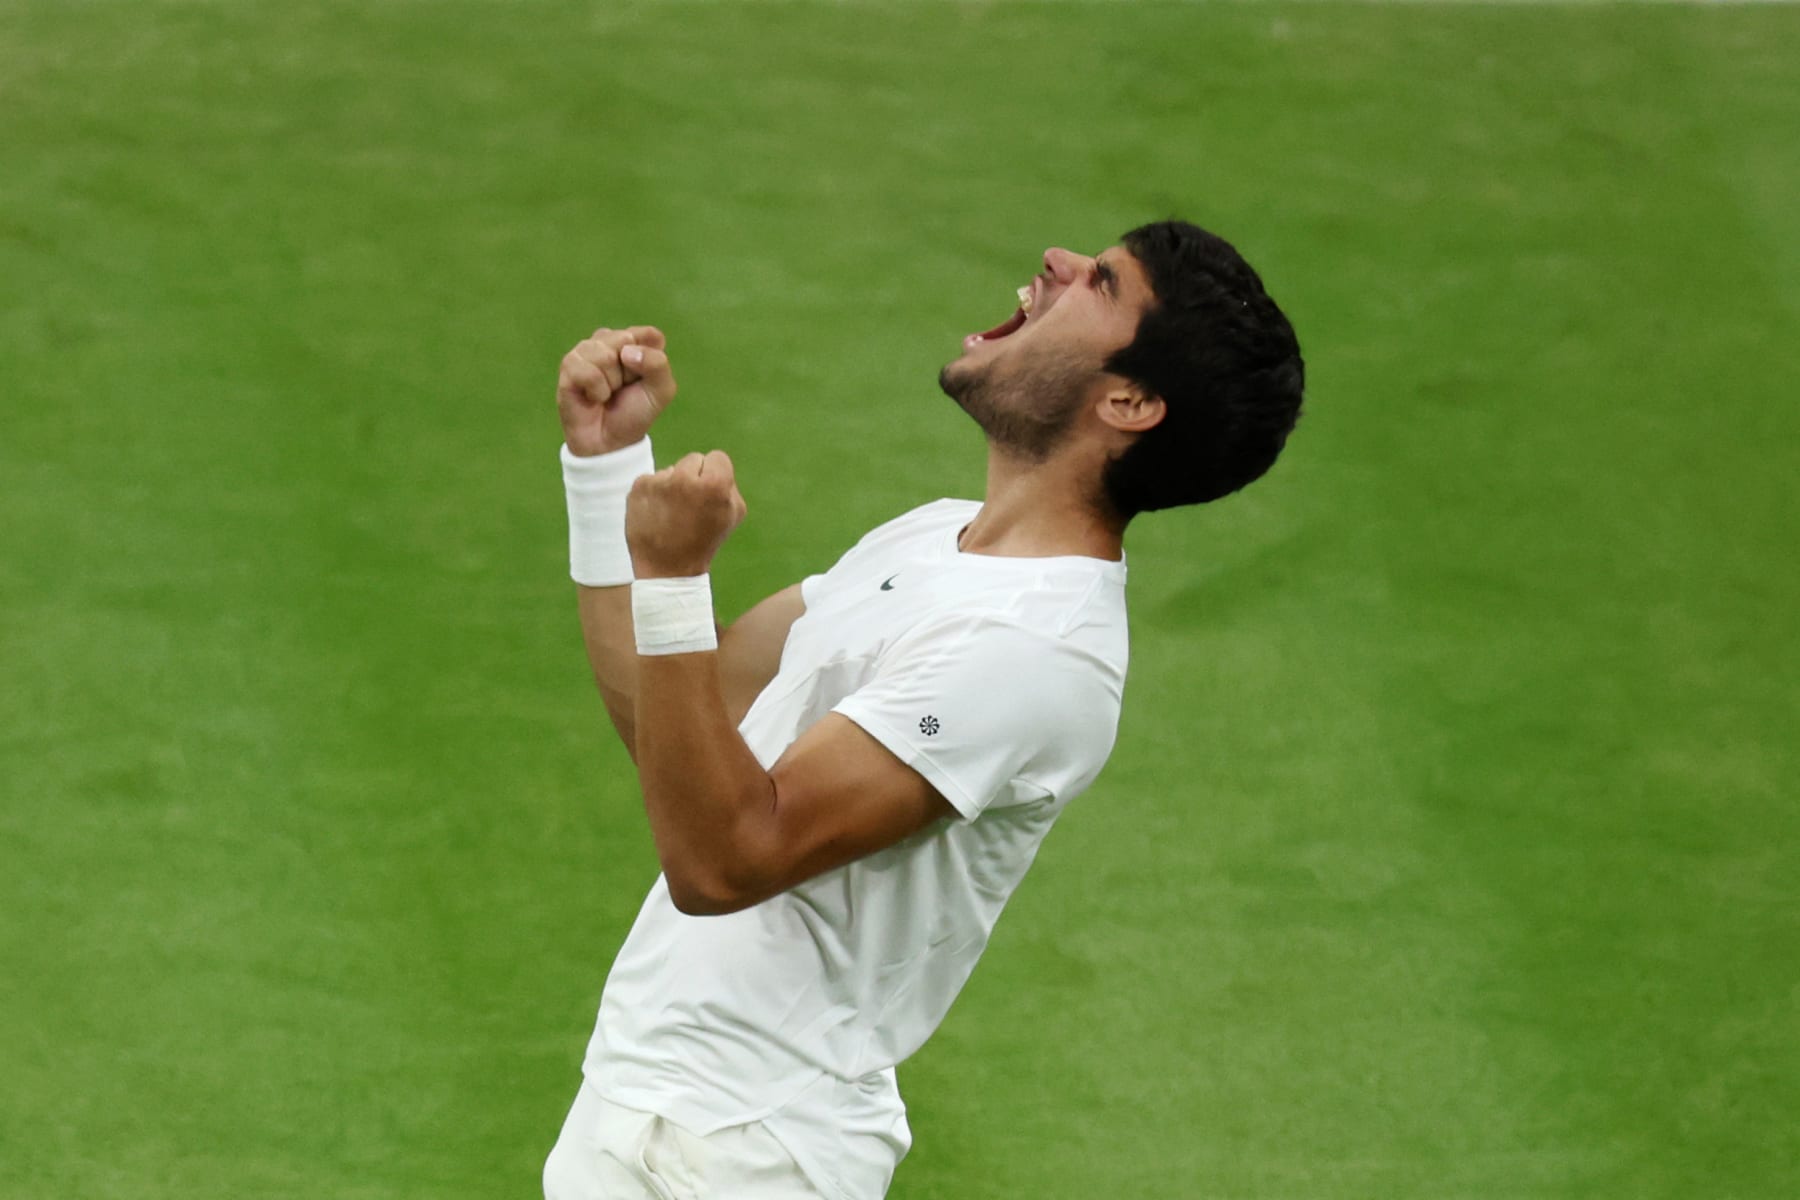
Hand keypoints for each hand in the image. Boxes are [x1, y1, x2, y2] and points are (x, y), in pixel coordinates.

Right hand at [557, 325, 675, 456]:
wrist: (610, 442)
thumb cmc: (635, 413)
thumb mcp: (661, 391)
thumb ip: (657, 364)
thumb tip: (626, 351)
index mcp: (635, 342)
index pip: (649, 335)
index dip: (649, 361)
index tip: (643, 381)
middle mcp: (610, 340)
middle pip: (625, 339)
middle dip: (629, 372)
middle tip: (622, 388)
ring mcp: (587, 350)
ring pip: (604, 355)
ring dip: (611, 382)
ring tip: (607, 394)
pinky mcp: (569, 365)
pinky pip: (587, 370)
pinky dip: (596, 390)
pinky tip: (593, 397)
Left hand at [626, 451, 747, 578]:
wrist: (667, 569)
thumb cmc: (704, 541)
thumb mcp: (733, 514)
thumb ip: (728, 484)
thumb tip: (711, 466)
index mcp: (714, 484)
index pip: (717, 457)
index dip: (715, 475)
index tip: (709, 494)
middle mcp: (685, 477)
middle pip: (693, 459)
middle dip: (694, 477)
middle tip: (690, 505)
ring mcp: (659, 482)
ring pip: (671, 470)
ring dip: (672, 485)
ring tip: (672, 513)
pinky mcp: (638, 488)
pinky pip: (651, 480)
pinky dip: (653, 494)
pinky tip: (656, 514)